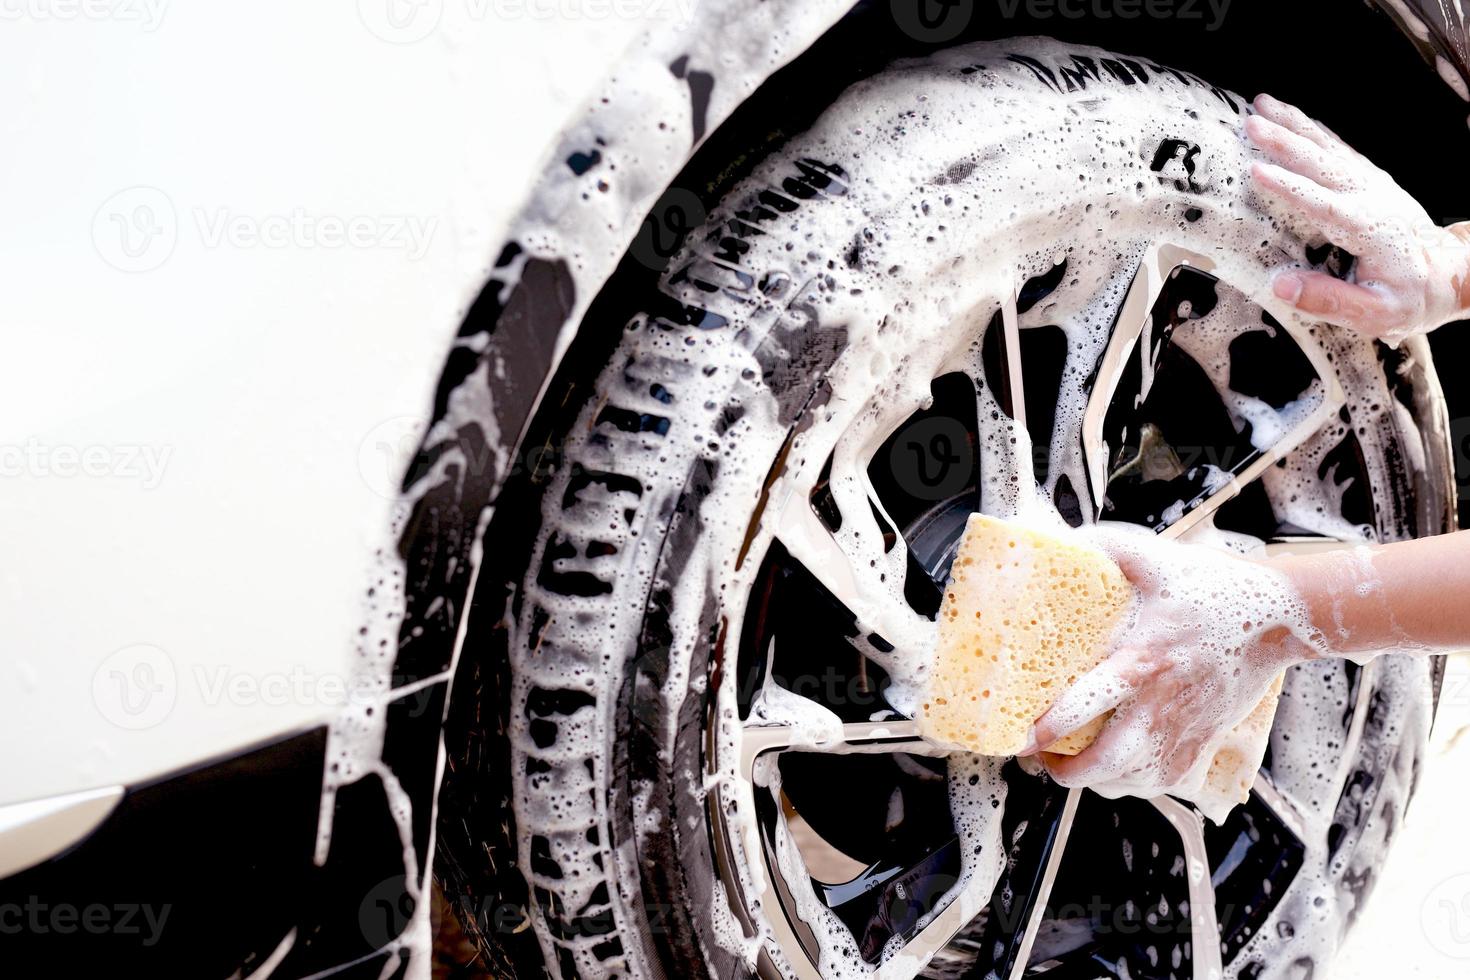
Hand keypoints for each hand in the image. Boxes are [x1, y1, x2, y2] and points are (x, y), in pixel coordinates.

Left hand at [1022, 524, 1319, 800]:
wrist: (1278, 617)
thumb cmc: (1212, 586)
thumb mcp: (1152, 559)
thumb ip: (1101, 548)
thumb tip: (1055, 541)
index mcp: (1142, 660)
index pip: (1089, 703)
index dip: (1051, 728)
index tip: (1024, 736)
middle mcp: (1161, 704)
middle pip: (1106, 761)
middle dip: (1065, 771)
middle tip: (1039, 759)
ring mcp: (1183, 731)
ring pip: (1130, 781)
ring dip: (1094, 780)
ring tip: (1070, 764)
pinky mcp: (1200, 745)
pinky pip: (1158, 784)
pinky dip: (1129, 784)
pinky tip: (1113, 768)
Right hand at [1246, 93, 1469, 343]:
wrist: (1445, 274)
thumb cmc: (1408, 297)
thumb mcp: (1373, 314)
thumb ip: (1328, 300)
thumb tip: (1281, 284)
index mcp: (1370, 231)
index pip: (1323, 204)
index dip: (1289, 187)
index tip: (1257, 171)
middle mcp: (1371, 199)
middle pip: (1323, 164)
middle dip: (1285, 141)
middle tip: (1251, 123)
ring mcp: (1372, 185)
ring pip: (1329, 148)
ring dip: (1295, 124)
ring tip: (1262, 104)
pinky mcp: (1370, 180)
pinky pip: (1339, 148)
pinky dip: (1314, 129)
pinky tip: (1294, 118)